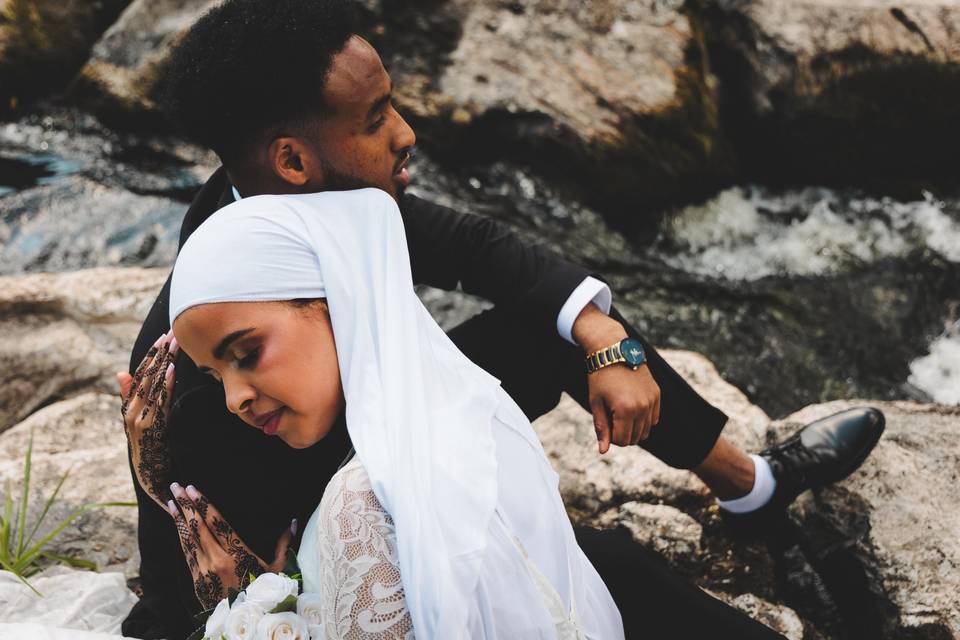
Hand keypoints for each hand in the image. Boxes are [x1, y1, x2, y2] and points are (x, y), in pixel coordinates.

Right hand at [117, 332, 177, 507]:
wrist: (151, 478)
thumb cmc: (150, 448)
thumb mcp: (141, 422)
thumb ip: (131, 397)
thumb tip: (121, 372)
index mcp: (129, 406)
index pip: (140, 373)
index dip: (152, 354)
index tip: (164, 336)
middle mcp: (131, 410)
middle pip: (146, 375)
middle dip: (161, 352)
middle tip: (174, 331)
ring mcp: (139, 419)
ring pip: (152, 385)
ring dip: (165, 363)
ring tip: (175, 344)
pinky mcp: (150, 429)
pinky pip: (159, 403)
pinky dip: (165, 386)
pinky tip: (172, 370)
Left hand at [166, 483, 294, 608]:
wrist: (246, 622)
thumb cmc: (265, 594)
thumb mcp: (278, 569)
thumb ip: (284, 544)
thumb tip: (294, 522)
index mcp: (238, 553)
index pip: (217, 522)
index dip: (203, 504)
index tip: (193, 488)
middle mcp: (218, 559)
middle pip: (198, 526)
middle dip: (186, 504)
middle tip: (176, 485)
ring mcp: (204, 570)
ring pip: (188, 538)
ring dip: (178, 518)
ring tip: (171, 500)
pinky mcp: (197, 580)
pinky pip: (186, 553)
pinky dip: (180, 537)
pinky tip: (176, 525)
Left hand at [588, 363, 660, 453]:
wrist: (614, 350)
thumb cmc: (600, 377)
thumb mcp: (596, 403)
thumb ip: (601, 428)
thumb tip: (603, 451)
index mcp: (625, 411)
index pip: (621, 441)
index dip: (611, 437)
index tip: (605, 423)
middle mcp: (642, 407)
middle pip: (635, 438)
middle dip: (622, 434)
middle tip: (611, 417)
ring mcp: (652, 401)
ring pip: (646, 430)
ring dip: (634, 428)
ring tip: (621, 412)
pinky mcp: (657, 394)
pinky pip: (654, 418)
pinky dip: (644, 419)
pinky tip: (632, 407)